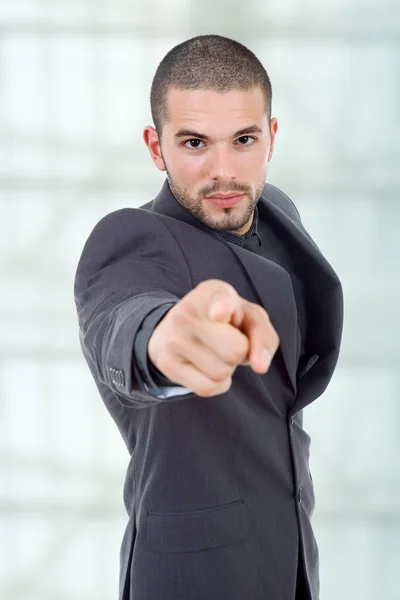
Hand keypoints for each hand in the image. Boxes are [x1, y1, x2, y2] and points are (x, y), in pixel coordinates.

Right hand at [147, 279, 279, 396]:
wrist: (180, 327)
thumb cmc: (227, 321)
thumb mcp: (250, 318)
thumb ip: (263, 337)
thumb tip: (260, 366)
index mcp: (212, 293)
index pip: (220, 302)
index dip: (222, 309)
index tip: (220, 314)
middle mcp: (187, 312)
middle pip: (235, 351)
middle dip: (240, 353)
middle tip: (229, 340)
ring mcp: (173, 338)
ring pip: (221, 373)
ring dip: (227, 369)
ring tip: (216, 351)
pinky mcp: (166, 362)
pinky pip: (207, 387)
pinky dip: (217, 383)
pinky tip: (208, 367)